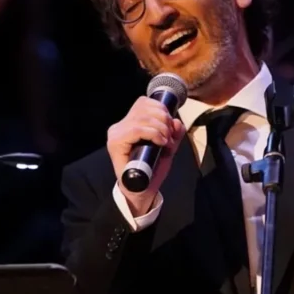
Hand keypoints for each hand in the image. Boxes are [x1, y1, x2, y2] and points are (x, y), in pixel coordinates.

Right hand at [107, 96, 185, 216]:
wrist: (142, 191)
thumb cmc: (152, 169)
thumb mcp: (167, 147)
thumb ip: (173, 133)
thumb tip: (177, 122)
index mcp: (129, 122)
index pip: (144, 102)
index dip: (161, 109)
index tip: (171, 126)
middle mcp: (119, 126)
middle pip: (144, 108)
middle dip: (164, 120)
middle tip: (170, 136)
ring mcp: (116, 133)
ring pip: (142, 117)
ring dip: (160, 128)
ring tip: (165, 141)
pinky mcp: (115, 143)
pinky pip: (136, 129)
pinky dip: (152, 133)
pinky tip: (160, 142)